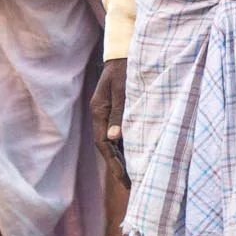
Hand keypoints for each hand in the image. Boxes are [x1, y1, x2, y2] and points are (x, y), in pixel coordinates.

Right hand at [92, 59, 127, 177]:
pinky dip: (127, 146)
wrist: (124, 49)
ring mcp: (108, 113)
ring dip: (122, 158)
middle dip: (117, 166)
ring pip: (113, 141)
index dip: (114, 162)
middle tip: (130, 186)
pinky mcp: (116, 110)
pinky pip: (120, 133)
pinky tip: (136, 156)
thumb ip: (120, 113)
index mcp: (99, 111)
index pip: (104, 143)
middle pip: (107, 146)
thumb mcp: (124, 89)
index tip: (124, 178)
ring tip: (134, 177)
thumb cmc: (126, 67)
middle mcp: (101, 114)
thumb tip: (114, 139)